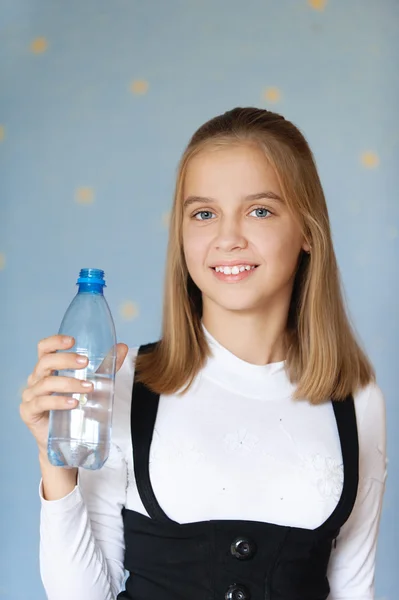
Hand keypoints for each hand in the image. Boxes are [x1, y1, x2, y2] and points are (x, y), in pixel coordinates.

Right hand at [20, 335, 128, 454]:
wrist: (67, 441)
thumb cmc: (77, 407)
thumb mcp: (93, 383)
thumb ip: (106, 366)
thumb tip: (123, 347)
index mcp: (48, 369)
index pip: (44, 348)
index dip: (55, 341)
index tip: (72, 341)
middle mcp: (36, 379)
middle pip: (45, 362)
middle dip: (66, 360)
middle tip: (86, 363)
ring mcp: (30, 396)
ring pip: (46, 383)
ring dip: (69, 383)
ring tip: (88, 387)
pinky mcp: (29, 412)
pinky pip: (41, 403)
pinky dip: (58, 401)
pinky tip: (73, 403)